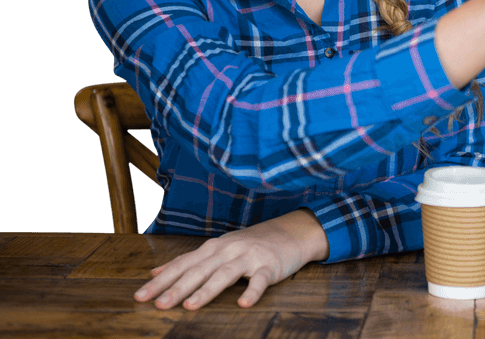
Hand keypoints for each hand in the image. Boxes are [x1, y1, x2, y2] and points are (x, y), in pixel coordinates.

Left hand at [134, 208, 328, 309]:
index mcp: (212, 248)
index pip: (182, 265)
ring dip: (207, 290)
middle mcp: (227, 250)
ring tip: (190, 306)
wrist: (291, 232)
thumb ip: (188, 260)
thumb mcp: (218, 248)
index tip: (141, 296)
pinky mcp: (269, 266)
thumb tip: (155, 271)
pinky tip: (243, 303)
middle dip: (177, 288)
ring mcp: (249, 257)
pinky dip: (252, 291)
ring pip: (225, 274)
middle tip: (159, 305)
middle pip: (199, 270)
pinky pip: (260, 280)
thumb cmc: (250, 244)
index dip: (161, 280)